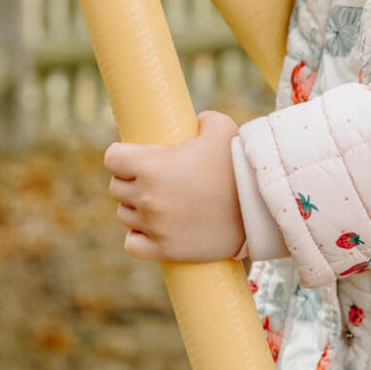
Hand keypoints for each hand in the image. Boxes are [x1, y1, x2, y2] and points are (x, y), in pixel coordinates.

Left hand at [104, 110, 245, 261]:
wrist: (257, 207)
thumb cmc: (238, 164)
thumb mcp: (221, 127)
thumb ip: (202, 120)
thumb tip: (195, 122)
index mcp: (153, 166)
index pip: (113, 159)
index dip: (121, 155)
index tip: (133, 156)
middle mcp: (148, 197)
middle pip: (116, 188)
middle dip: (129, 180)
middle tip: (151, 177)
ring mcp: (154, 226)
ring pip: (124, 215)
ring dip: (135, 207)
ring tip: (157, 201)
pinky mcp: (164, 249)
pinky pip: (133, 244)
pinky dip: (138, 236)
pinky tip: (152, 227)